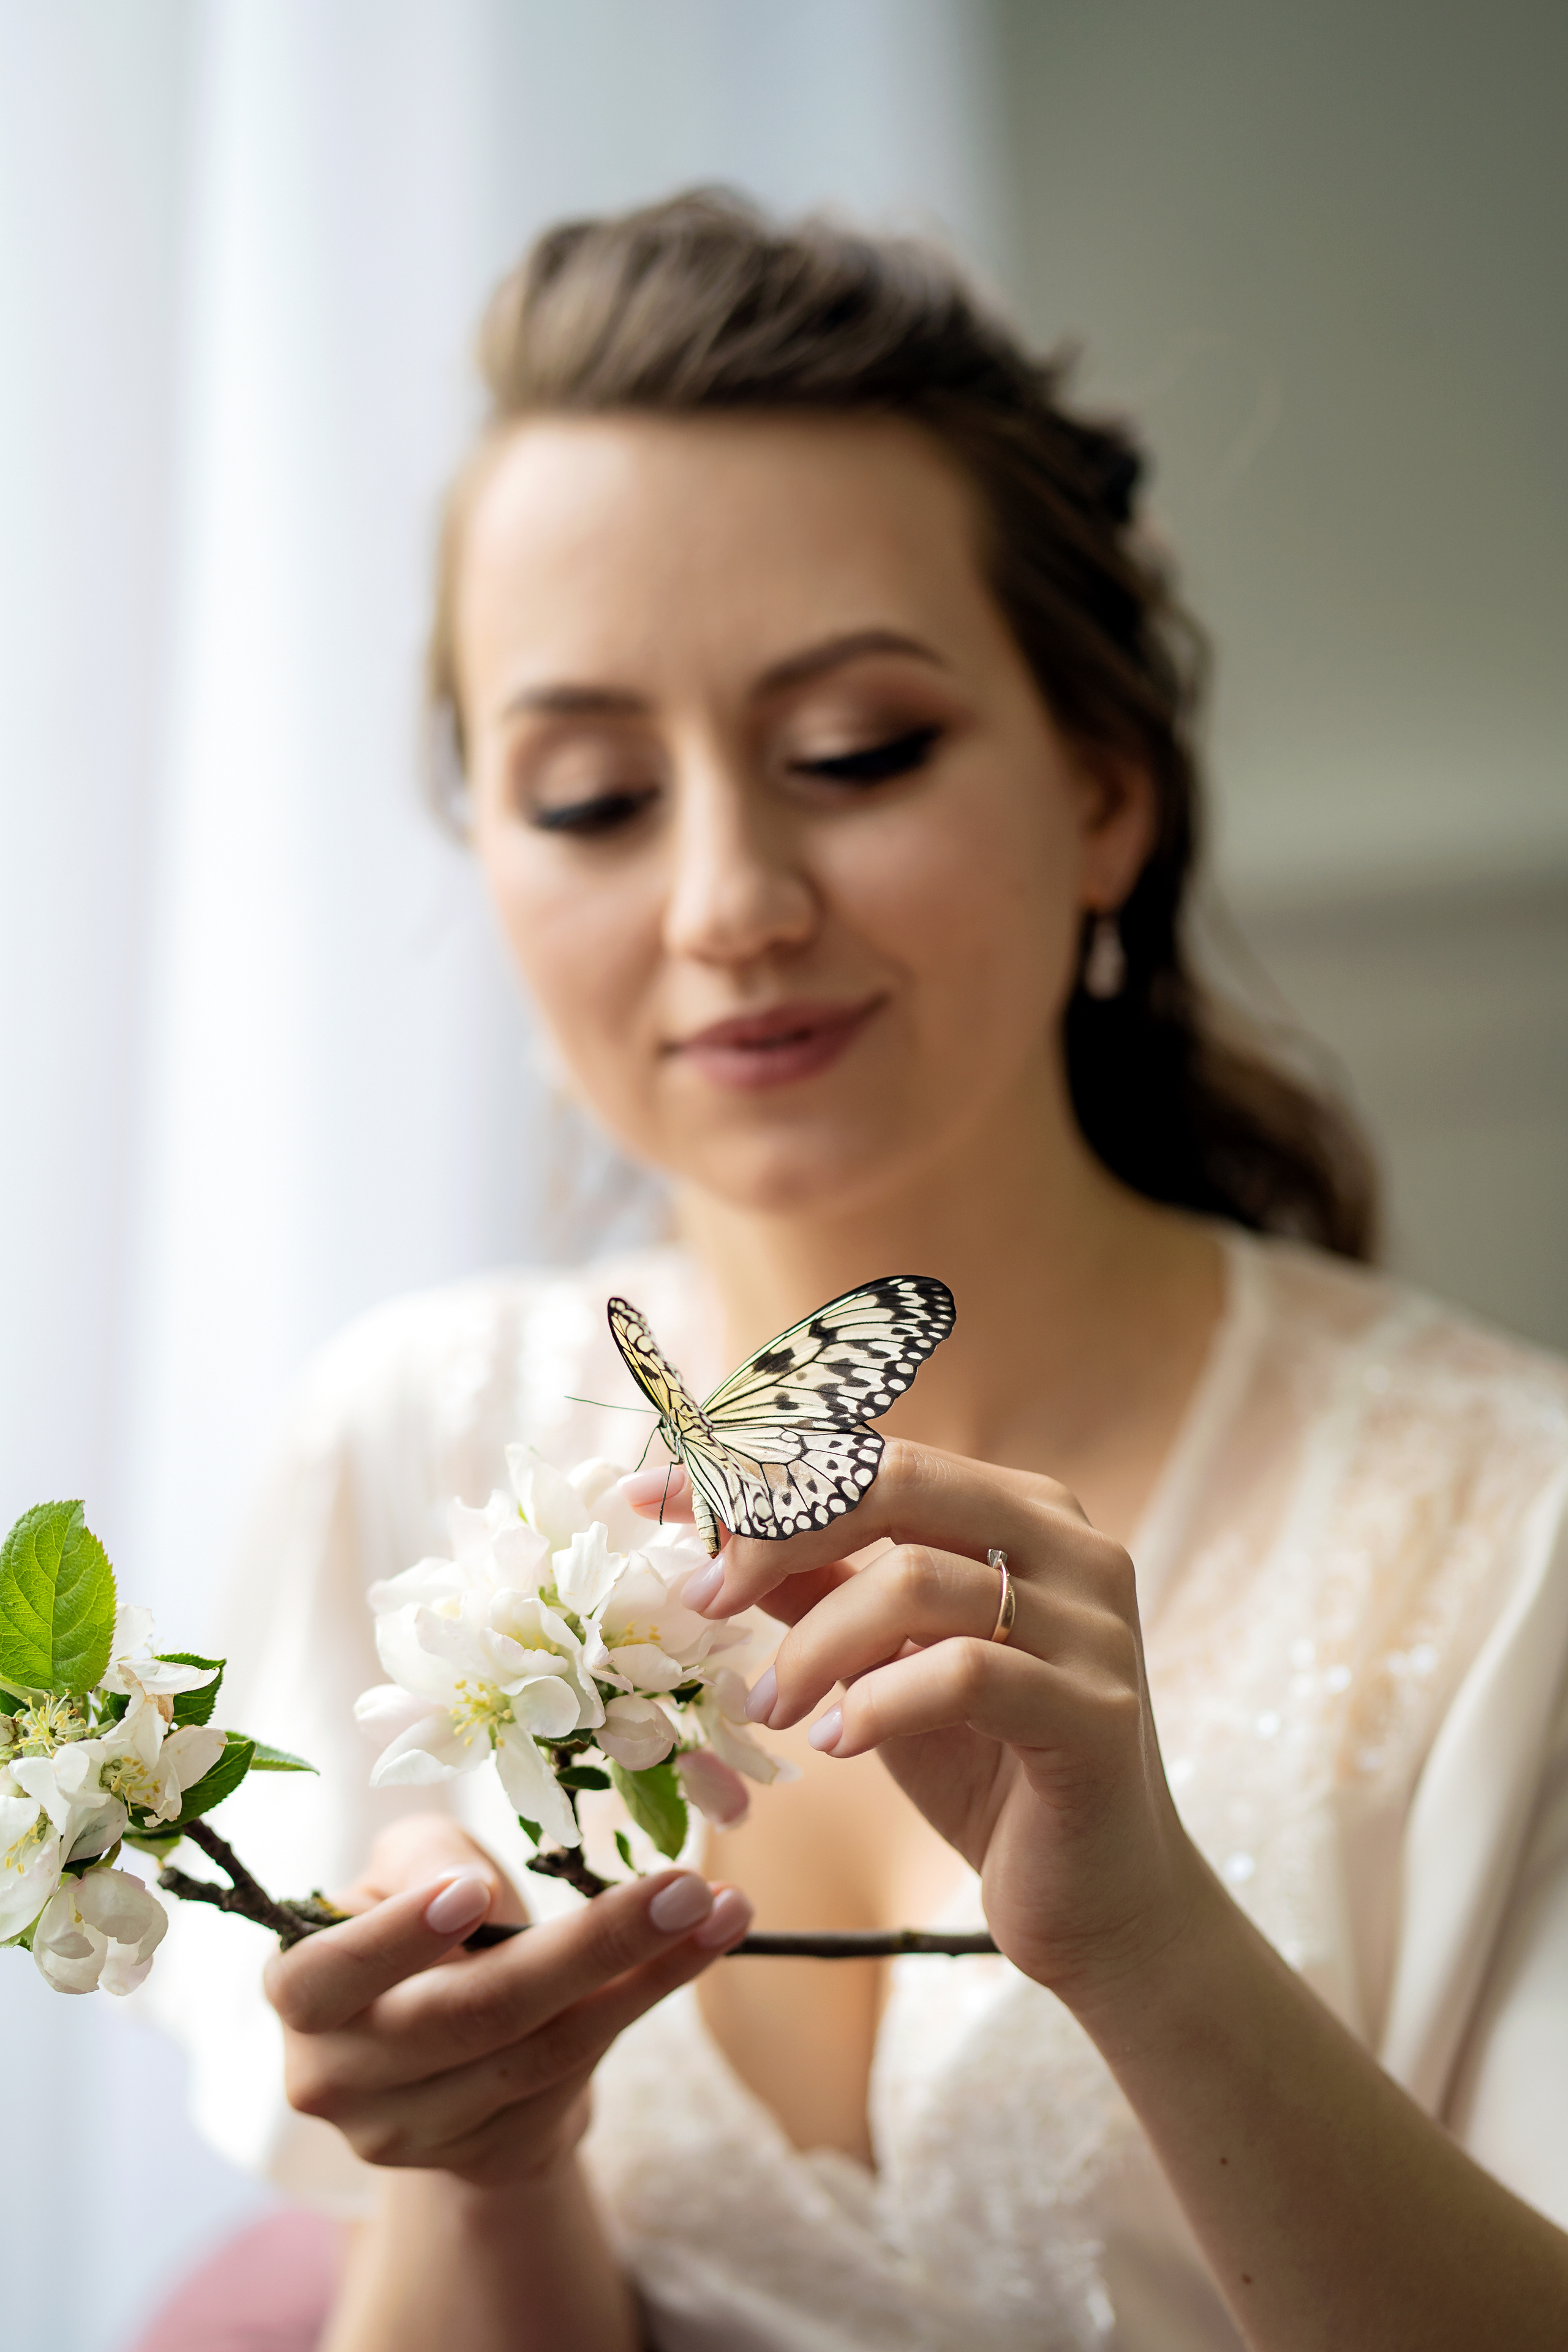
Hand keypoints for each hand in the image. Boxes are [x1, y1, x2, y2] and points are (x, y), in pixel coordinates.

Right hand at [265, 1812, 751, 2186]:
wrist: (446, 2031)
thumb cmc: (420, 1919)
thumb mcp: (406, 1864)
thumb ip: (426, 1857)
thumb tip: (472, 1892)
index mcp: (300, 1994)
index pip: (327, 1975)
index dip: (398, 1938)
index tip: (480, 1891)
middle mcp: (340, 2080)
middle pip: (470, 2014)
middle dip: (588, 1945)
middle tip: (682, 1887)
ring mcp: (413, 2134)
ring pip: (541, 2051)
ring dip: (645, 1977)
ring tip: (718, 1911)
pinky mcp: (486, 2157)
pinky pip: (574, 2077)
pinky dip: (641, 2005)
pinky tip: (697, 1952)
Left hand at [625, 1448, 1205, 2014]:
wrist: (1100, 1902)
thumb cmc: (987, 1771)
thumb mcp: (884, 1663)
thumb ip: (819, 1589)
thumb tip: (708, 1533)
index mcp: (1023, 1511)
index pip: (873, 1455)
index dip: (756, 1472)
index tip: (650, 1501)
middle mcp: (1071, 1546)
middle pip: (897, 1482)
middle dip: (777, 1534)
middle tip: (704, 1602)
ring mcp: (1094, 1625)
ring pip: (919, 1580)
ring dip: (814, 1645)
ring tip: (769, 1707)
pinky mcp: (1097, 1712)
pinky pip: (965, 1675)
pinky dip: (876, 1704)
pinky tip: (835, 1742)